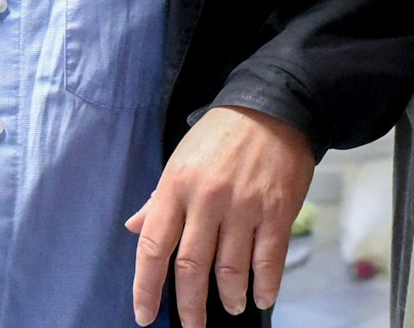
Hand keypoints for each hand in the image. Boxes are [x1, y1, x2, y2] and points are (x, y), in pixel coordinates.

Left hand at [126, 105, 314, 325]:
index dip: (146, 288)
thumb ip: (158, 198)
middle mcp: (207, 199)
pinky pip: (268, 260)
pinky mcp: (277, 210)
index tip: (144, 314)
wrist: (274, 107)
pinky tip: (260, 297)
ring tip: (230, 306)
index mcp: (176, 185)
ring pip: (230, 270)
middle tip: (193, 325)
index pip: (154, 247)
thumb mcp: (181, 158)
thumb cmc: (222, 134)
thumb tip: (136, 229)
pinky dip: (264, 286)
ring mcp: (244, 206)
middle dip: (190, 306)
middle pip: (191, 268)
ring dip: (229, 297)